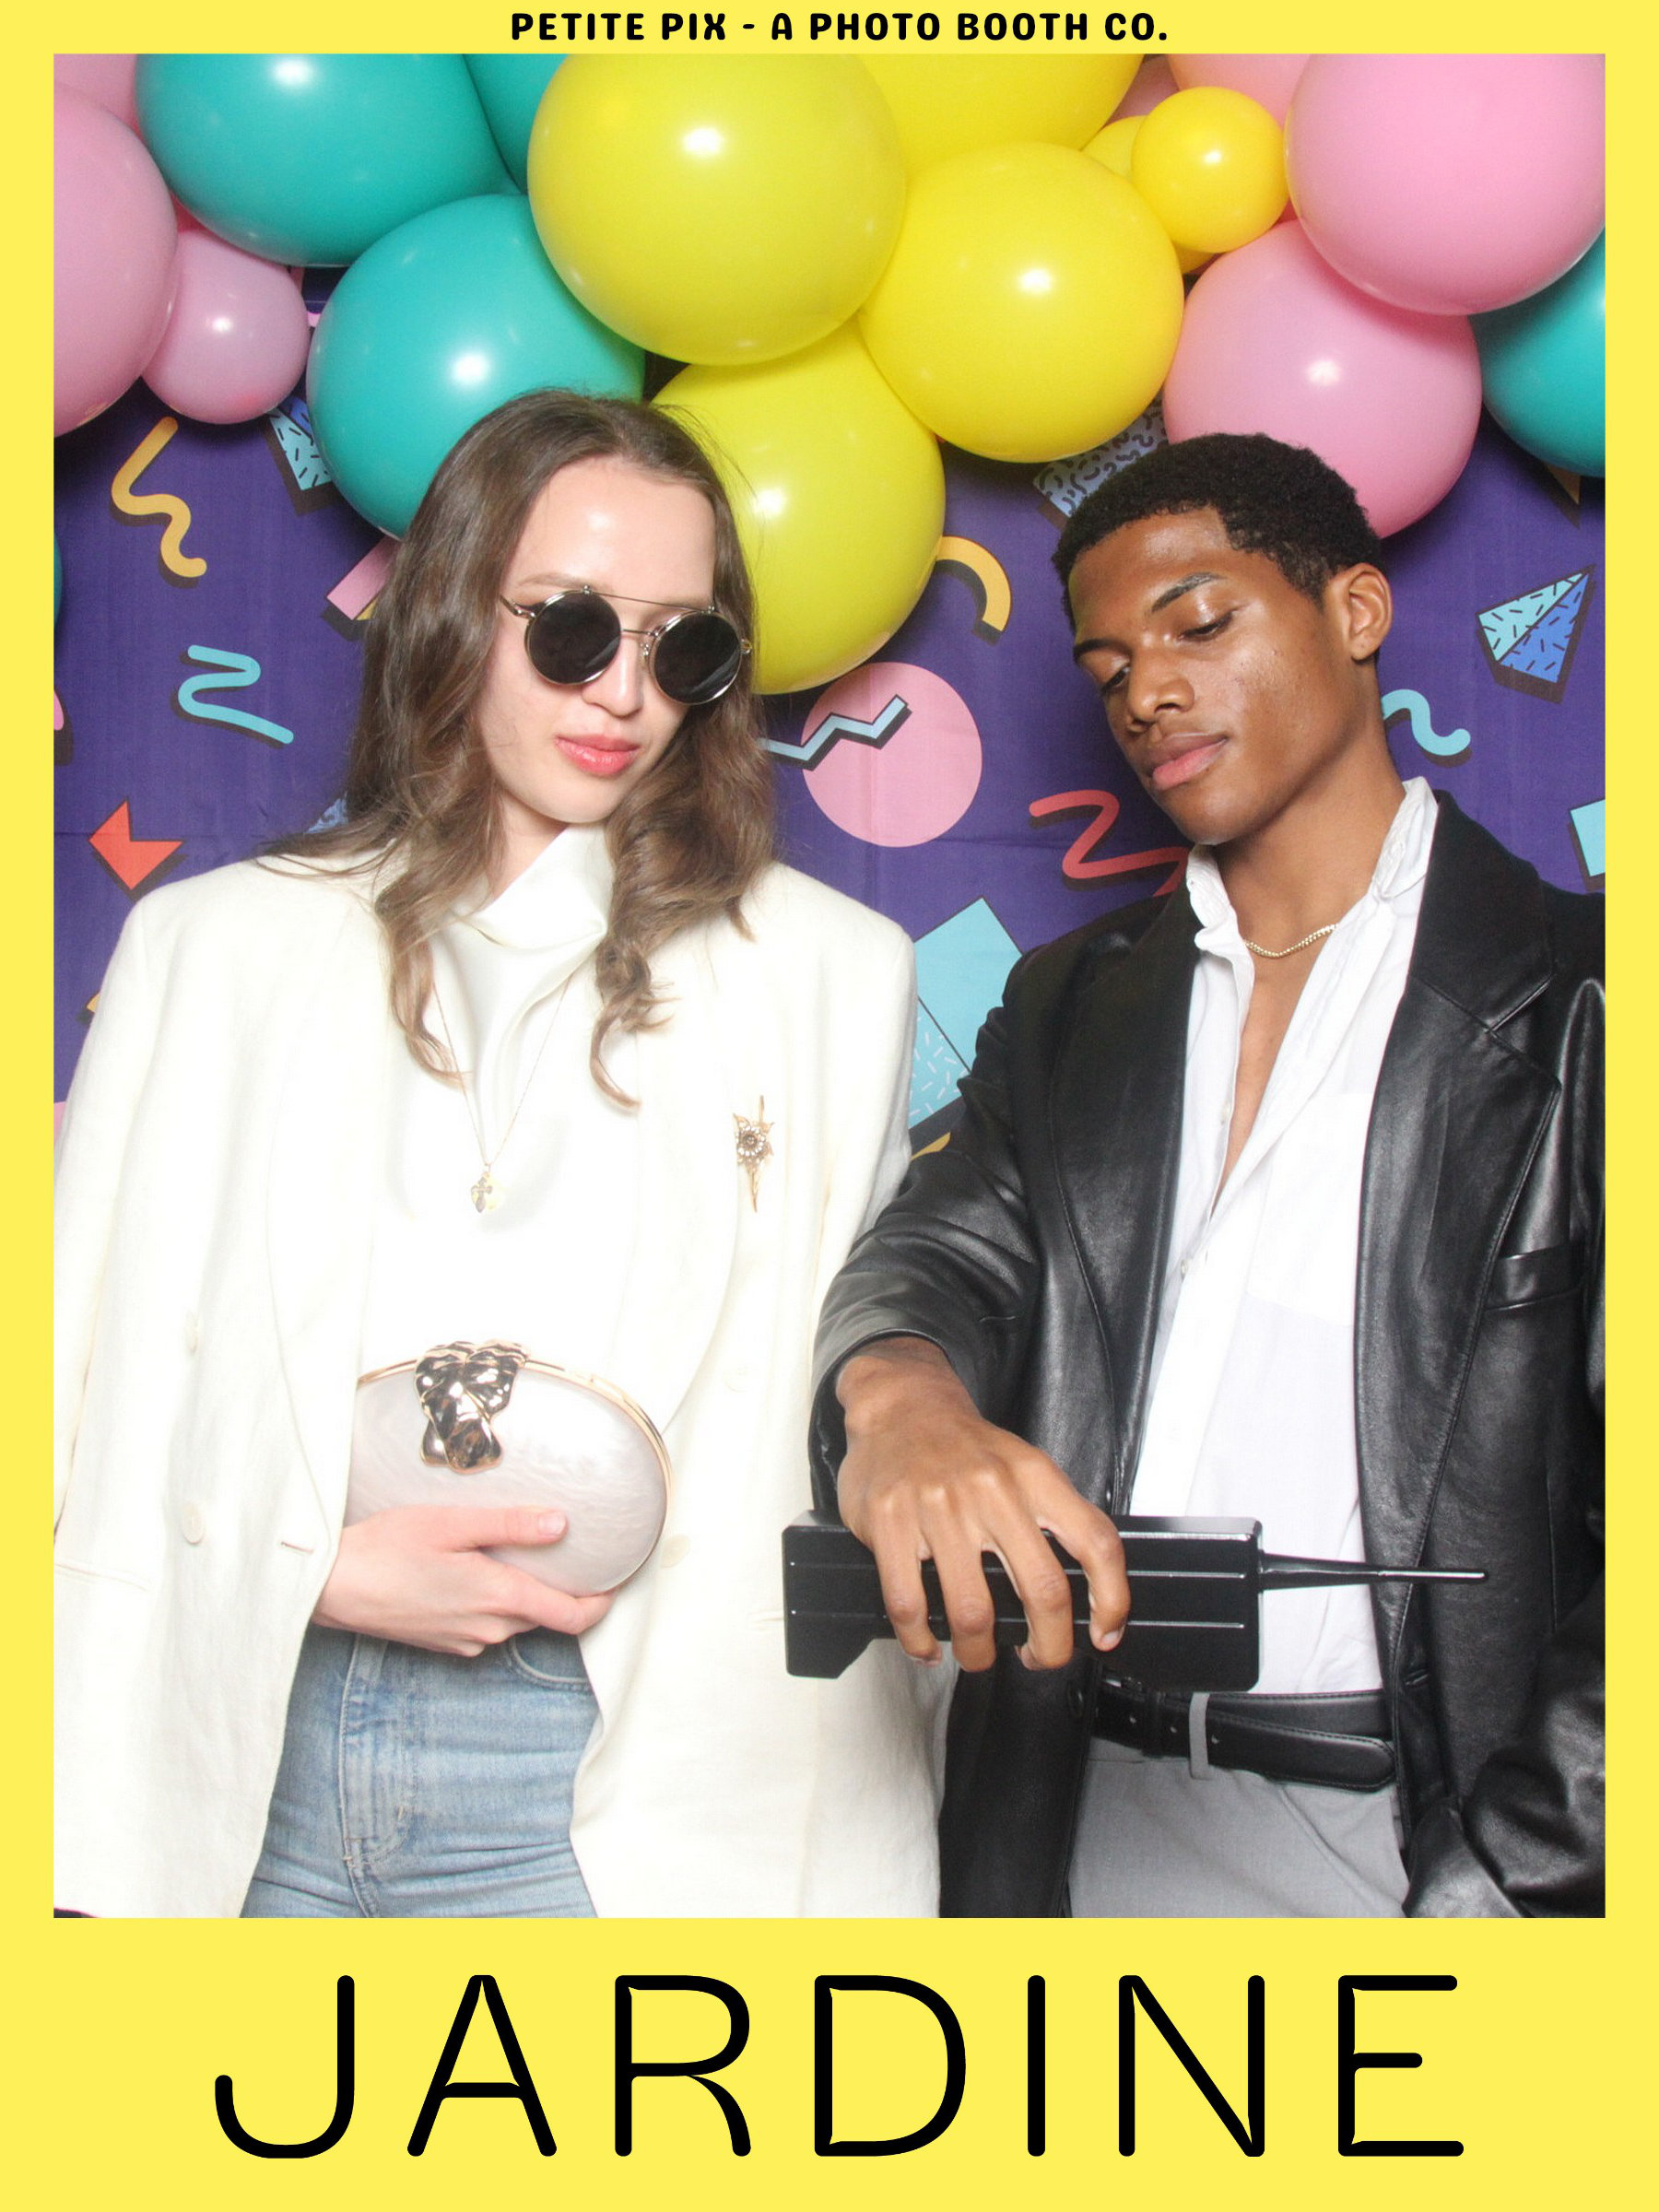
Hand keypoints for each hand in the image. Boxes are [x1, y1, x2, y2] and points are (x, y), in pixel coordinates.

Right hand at [312, 1504, 612, 1656]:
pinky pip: (485, 1626)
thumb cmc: (386, 1548)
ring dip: (522, 1594)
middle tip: (566, 1551)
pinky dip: (492, 1603)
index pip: (573, 1617)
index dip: (602, 1602)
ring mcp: (465, 1640)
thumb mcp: (452, 1523)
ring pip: (514, 1620)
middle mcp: (488, 1628)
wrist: (332, 1586)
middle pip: (545, 1615)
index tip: (617, 1579)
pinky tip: (472, 1572)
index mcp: (498, 1597)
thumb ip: (510, 1525)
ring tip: (512, 1554)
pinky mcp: (444, 1643)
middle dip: (561, 1590)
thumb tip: (560, 1525)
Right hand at [835, 1338, 1128, 1672]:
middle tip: (1039, 1658)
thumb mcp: (1024, 1464)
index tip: (1104, 1633)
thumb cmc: (965, 1447)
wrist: (901, 1405)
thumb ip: (1055, 1516)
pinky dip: (919, 1640)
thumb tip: (1087, 1590)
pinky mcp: (890, 1520)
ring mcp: (938, 1506)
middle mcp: (992, 1489)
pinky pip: (908, 1603)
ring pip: (972, 1610)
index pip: (1097, 1543)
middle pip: (1042, 1590)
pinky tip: (926, 1645)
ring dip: (978, 1652)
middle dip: (1048, 1645)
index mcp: (1034, 1476)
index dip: (1112, 1600)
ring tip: (977, 1656)